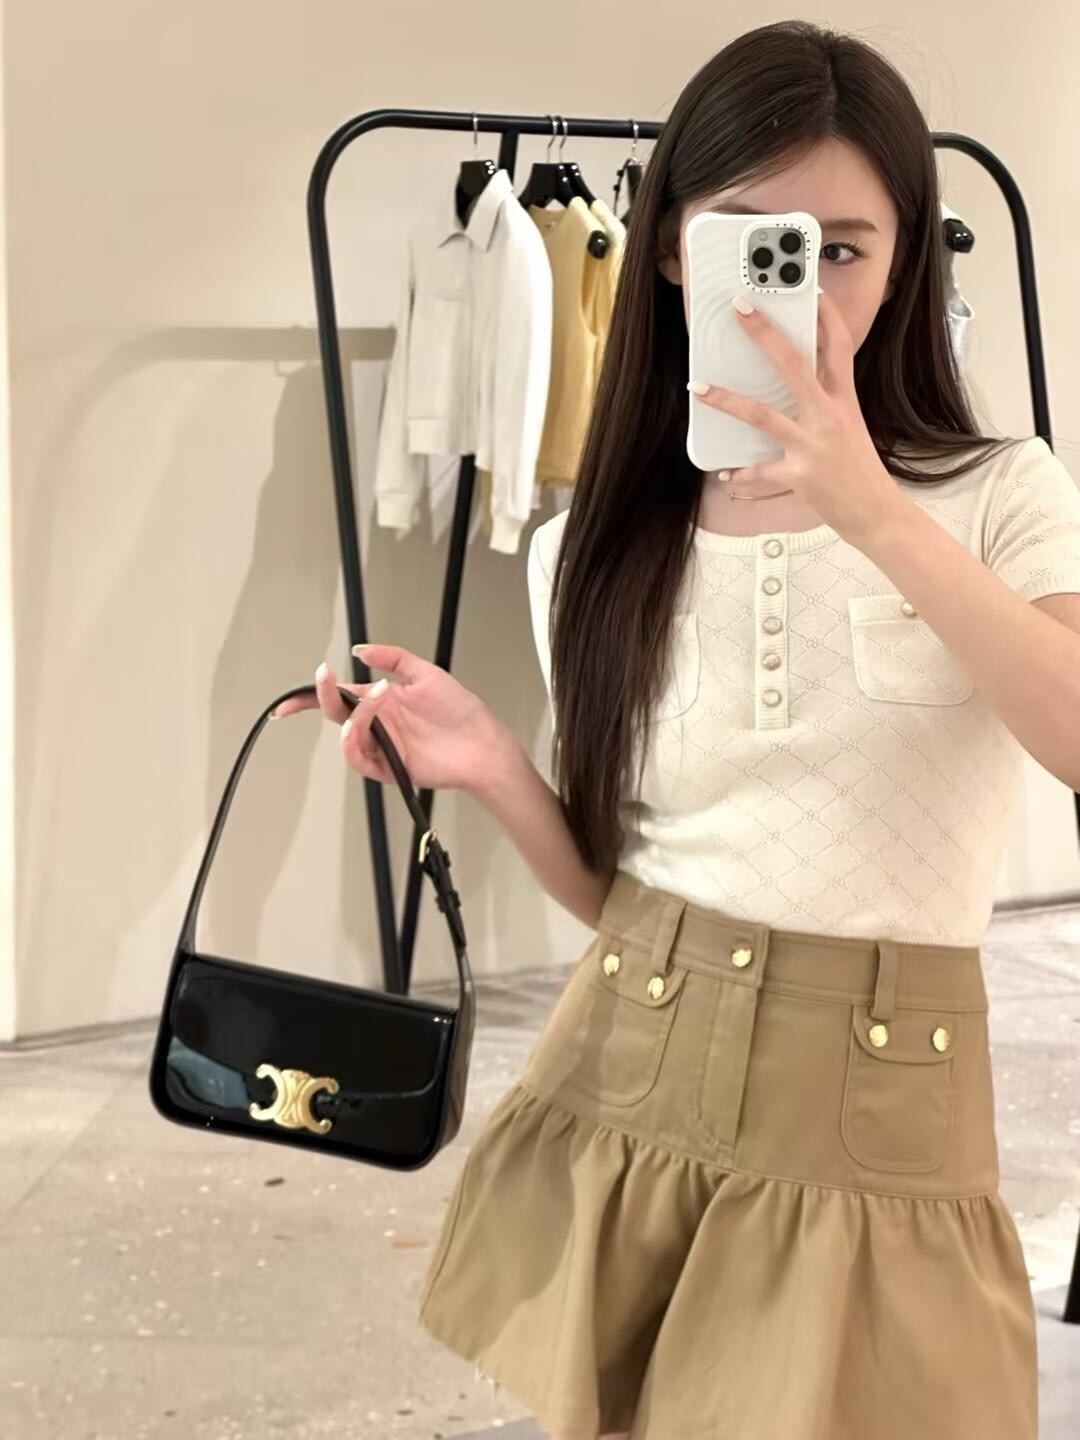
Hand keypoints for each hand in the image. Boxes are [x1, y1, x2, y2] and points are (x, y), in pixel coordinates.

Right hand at [272, 646, 505, 794]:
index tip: (287, 700)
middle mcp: (377, 724)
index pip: (338, 696)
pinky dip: (354, 742)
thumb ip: (392, 657)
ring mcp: (382, 746)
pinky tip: (363, 726)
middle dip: (321, 695)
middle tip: (326, 677)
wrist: (481, 742)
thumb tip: (360, 649)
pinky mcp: (389, 767)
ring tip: (375, 697)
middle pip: (334, 713)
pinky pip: (359, 759)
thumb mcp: (425, 672)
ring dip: (352, 716)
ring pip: (345, 736)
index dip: (310, 695)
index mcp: (380, 701)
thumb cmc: (460, 711)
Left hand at [689, 289, 908, 546]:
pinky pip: (761, 472)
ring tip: (698, 388)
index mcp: (844, 400)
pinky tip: (725, 474)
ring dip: (728, 400)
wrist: (877, 513)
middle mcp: (829, 416)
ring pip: (764, 415)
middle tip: (740, 308)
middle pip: (794, 365)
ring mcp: (813, 445)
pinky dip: (741, 474)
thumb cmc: (859, 469)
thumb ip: (824, 403)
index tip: (810, 286)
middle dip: (765, 334)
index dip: (825, 315)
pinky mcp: (800, 476)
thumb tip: (798, 382)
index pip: (838, 346)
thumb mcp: (849, 426)